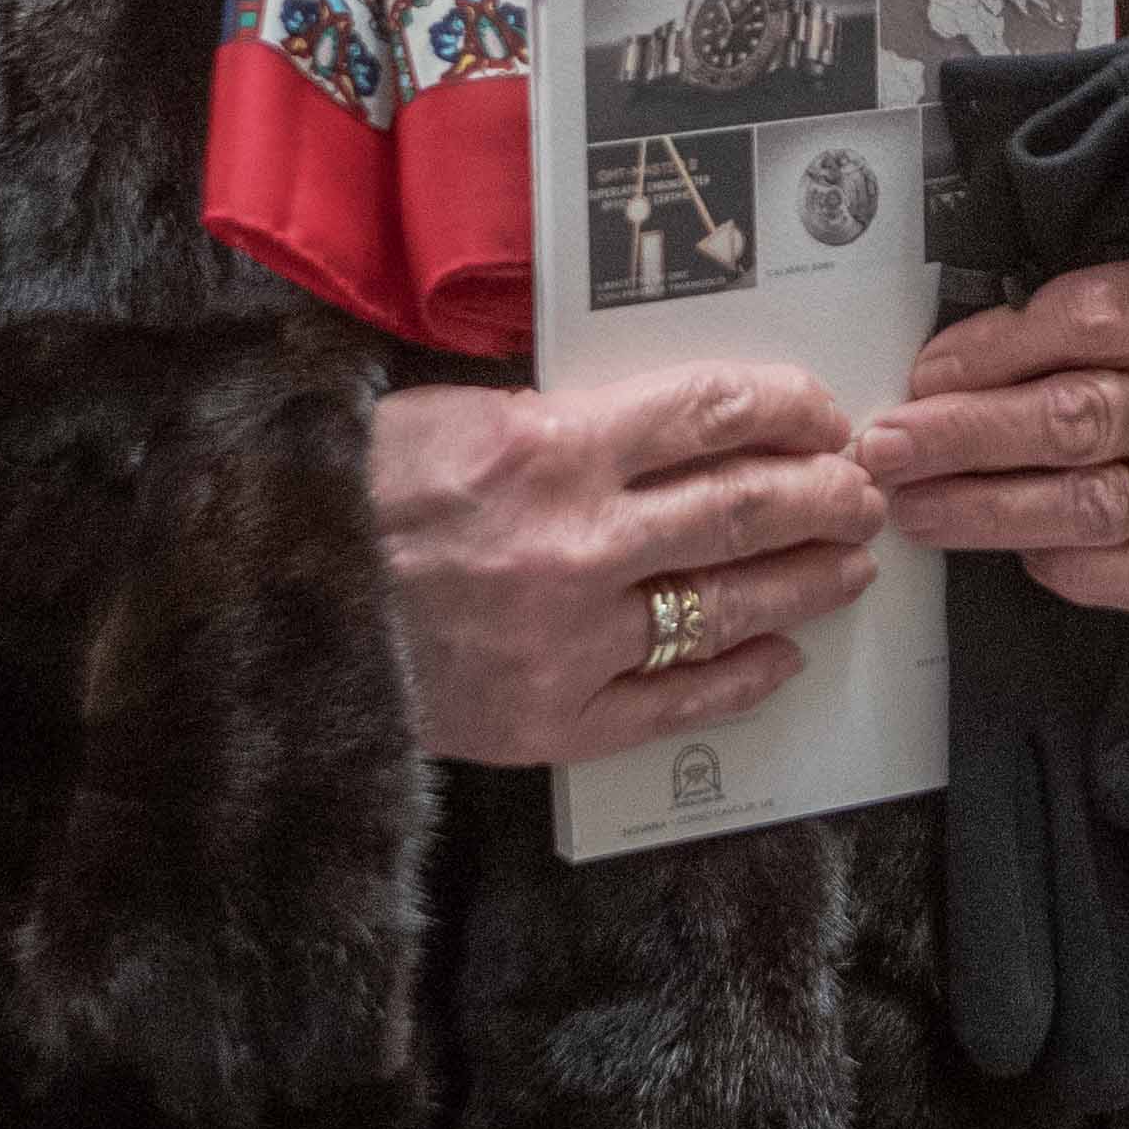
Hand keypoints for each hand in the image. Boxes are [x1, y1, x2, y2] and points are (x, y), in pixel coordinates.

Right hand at [369, 358, 882, 767]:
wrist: (262, 617)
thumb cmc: (345, 500)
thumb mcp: (449, 416)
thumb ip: (560, 417)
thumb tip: (674, 420)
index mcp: (546, 446)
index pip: (713, 412)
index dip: (791, 406)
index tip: (825, 410)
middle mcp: (573, 542)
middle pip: (744, 506)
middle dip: (825, 493)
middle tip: (866, 487)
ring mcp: (568, 640)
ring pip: (729, 603)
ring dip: (808, 579)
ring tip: (852, 563)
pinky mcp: (552, 722)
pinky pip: (679, 700)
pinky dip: (744, 675)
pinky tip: (783, 655)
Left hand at [857, 260, 1128, 622]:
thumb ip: (1079, 330)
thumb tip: (944, 371)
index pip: (1085, 321)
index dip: (988, 352)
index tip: (918, 380)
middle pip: (1075, 417)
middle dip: (962, 436)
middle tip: (883, 452)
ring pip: (1090, 505)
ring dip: (985, 511)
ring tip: (915, 509)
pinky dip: (1064, 569)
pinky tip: (1014, 559)